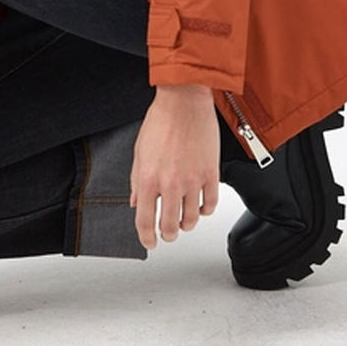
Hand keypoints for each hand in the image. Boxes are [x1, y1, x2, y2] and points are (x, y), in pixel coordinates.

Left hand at [129, 83, 219, 250]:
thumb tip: (136, 202)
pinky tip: (202, 208)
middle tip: (168, 234)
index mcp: (148, 178)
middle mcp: (170, 184)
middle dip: (168, 235)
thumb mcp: (139, 152)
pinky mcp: (211, 174)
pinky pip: (211, 204)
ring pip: (192, 219)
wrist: (184, 102)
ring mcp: (192, 180)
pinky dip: (206, 211)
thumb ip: (137, 180)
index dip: (146, 238)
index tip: (149, 243)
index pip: (145, 220)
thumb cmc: (160, 121)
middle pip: (170, 225)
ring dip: (187, 224)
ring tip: (184, 221)